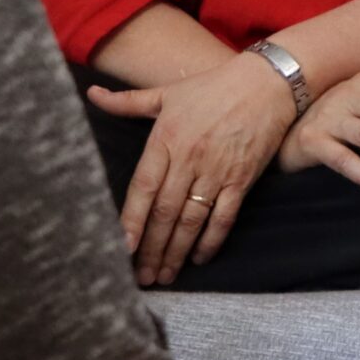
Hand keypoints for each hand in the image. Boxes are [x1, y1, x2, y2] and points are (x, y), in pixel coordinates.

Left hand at [86, 52, 298, 284]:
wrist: (267, 81)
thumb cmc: (214, 86)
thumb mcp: (168, 91)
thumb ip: (128, 102)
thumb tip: (92, 93)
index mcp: (166, 137)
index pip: (143, 187)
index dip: (131, 221)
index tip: (120, 249)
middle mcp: (189, 157)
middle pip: (164, 212)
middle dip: (151, 248)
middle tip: (141, 277)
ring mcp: (217, 170)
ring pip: (191, 220)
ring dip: (176, 251)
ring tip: (165, 275)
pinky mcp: (242, 179)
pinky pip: (224, 217)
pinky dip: (211, 241)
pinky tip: (199, 258)